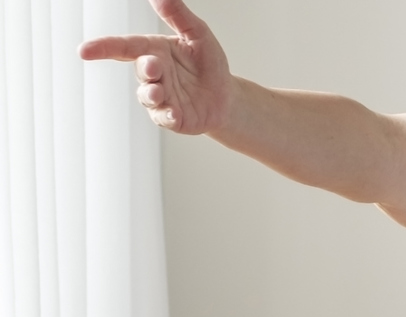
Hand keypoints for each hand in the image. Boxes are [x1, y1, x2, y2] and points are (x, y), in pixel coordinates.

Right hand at [78, 0, 231, 134]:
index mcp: (155, 51)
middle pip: (141, 70)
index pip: (125, 47)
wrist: (226, 98)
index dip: (104, 47)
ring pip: (148, 95)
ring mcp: (160, 97)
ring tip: (158, 92)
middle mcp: (154, 74)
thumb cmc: (208, 64)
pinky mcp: (171, 117)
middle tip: (153, 66)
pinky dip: (166, 115)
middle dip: (145, 69)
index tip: (84, 50)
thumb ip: (177, 15)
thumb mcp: (197, 35)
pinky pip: (164, 117)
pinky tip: (172, 114)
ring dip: (151, 93)